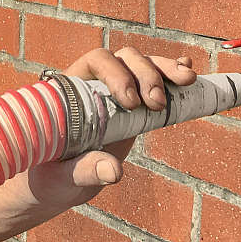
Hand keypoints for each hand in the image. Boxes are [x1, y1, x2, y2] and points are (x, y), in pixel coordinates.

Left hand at [26, 47, 195, 211]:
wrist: (57, 182)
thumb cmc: (52, 175)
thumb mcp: (64, 176)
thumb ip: (85, 169)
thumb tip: (114, 171)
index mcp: (72, 90)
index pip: (96, 61)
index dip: (116, 74)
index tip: (129, 103)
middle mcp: (95, 83)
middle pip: (124, 59)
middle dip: (146, 74)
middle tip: (156, 104)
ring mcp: (116, 92)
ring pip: (143, 66)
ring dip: (165, 70)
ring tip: (187, 81)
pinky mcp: (134, 106)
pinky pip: (154, 81)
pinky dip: (171, 73)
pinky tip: (187, 72)